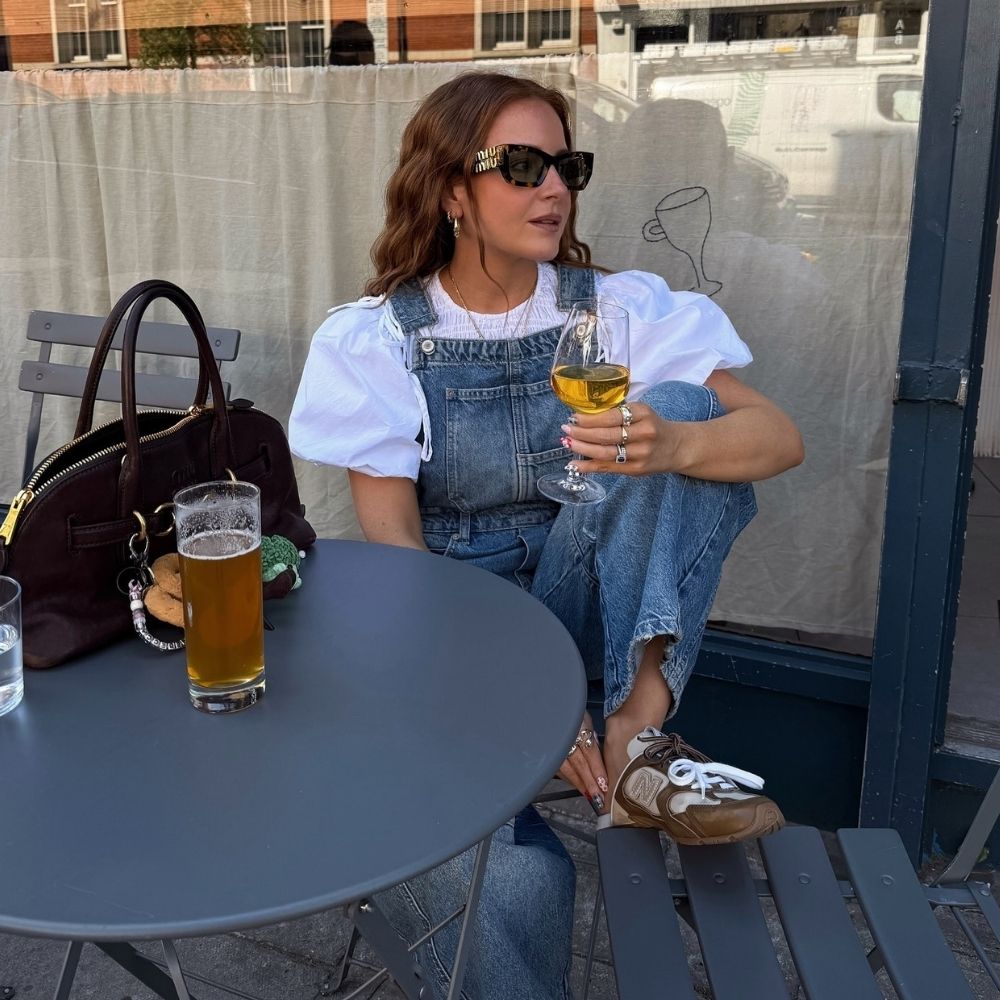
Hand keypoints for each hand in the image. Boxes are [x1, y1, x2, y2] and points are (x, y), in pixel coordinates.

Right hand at [557, 712, 609, 812]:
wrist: (548, 704)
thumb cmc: (571, 711)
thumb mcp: (585, 719)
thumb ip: (592, 738)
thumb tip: (601, 759)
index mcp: (577, 726)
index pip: (589, 752)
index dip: (597, 769)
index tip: (605, 784)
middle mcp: (564, 736)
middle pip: (578, 763)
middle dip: (590, 782)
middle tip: (599, 798)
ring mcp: (553, 745)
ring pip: (567, 769)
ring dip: (579, 784)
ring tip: (590, 796)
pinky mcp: (547, 752)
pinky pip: (559, 769)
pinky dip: (570, 778)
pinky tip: (578, 785)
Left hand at [560, 402, 681, 476]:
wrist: (677, 447)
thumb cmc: (652, 426)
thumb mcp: (641, 412)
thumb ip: (617, 414)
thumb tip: (583, 418)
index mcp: (643, 414)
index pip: (611, 417)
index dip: (589, 419)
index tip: (573, 418)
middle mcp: (644, 433)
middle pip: (606, 435)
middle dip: (582, 433)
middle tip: (566, 430)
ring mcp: (641, 454)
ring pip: (605, 453)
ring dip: (582, 449)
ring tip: (568, 443)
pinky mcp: (636, 470)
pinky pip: (608, 468)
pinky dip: (589, 466)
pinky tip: (575, 464)